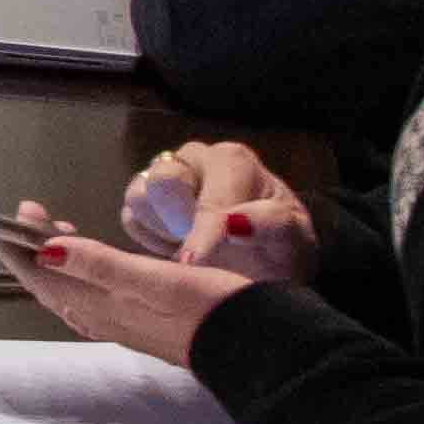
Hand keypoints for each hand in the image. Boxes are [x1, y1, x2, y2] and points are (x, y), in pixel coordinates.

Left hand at [0, 210, 259, 364]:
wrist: (254, 349)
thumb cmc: (209, 307)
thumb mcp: (154, 279)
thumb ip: (99, 265)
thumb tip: (44, 251)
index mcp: (100, 305)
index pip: (40, 275)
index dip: (19, 244)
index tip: (20, 210)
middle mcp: (101, 319)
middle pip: (49, 283)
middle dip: (32, 248)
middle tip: (37, 214)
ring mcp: (119, 325)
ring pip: (69, 291)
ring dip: (56, 261)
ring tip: (59, 231)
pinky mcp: (139, 325)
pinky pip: (90, 298)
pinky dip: (79, 274)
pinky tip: (92, 265)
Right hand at [118, 137, 312, 275]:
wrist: (267, 261)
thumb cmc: (281, 247)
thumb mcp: (293, 239)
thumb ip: (270, 224)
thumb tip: (233, 223)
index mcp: (231, 161)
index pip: (205, 195)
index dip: (201, 232)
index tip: (194, 263)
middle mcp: (192, 159)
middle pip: (160, 182)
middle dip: (178, 222)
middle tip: (204, 251)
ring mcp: (163, 176)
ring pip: (138, 199)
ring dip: (165, 231)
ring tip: (196, 248)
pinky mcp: (143, 201)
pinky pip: (131, 219)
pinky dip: (152, 239)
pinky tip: (180, 246)